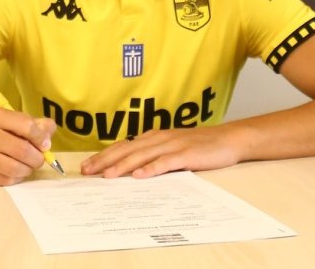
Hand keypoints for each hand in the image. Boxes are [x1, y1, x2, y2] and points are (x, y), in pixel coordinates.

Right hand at [0, 107, 56, 185]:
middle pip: (22, 150)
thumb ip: (33, 124)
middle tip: (39, 159)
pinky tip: (15, 172)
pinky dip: (16, 177)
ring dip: (28, 170)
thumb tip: (49, 132)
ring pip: (14, 168)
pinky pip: (5, 180)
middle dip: (37, 158)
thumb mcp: (8, 121)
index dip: (41, 138)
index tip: (45, 144)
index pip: (26, 126)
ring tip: (27, 166)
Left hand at [80, 126, 240, 178]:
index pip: (123, 146)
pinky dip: (152, 168)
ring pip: (142, 156)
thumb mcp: (171, 148)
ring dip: (123, 165)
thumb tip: (128, 169)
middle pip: (127, 150)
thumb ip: (152, 155)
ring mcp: (172, 145)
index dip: (104, 155)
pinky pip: (166, 162)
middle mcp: (159, 139)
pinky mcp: (186, 154)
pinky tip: (140, 176)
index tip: (86, 166)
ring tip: (107, 176)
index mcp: (153, 137)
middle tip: (87, 172)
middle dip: (105, 161)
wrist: (228, 139)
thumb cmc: (198, 146)